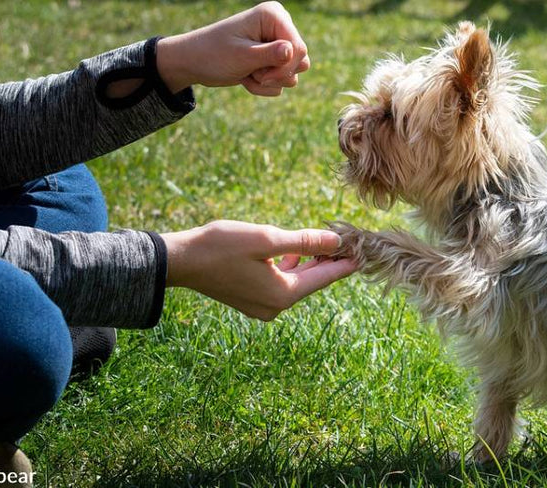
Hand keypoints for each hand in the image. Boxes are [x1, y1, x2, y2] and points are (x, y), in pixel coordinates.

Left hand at [155, 1, 310, 95]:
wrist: (194, 62)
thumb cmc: (213, 54)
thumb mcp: (241, 56)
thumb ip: (269, 54)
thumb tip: (294, 51)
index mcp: (273, 14)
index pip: (299, 47)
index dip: (285, 67)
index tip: (263, 76)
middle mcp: (280, 25)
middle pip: (301, 60)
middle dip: (277, 75)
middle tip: (254, 75)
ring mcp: (278, 42)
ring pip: (293, 73)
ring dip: (269, 82)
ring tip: (247, 74)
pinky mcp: (274, 58)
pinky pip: (283, 80)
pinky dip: (265, 85)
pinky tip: (247, 77)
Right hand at [161, 221, 356, 320]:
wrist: (179, 262)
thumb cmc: (221, 246)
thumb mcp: (267, 239)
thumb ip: (304, 242)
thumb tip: (336, 242)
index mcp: (283, 294)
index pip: (325, 278)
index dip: (346, 262)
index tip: (366, 250)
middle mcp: (276, 306)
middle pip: (312, 281)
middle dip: (329, 261)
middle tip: (349, 241)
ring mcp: (262, 306)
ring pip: (297, 282)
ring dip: (310, 263)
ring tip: (327, 243)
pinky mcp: (250, 300)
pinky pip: (281, 284)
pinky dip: (291, 268)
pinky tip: (294, 252)